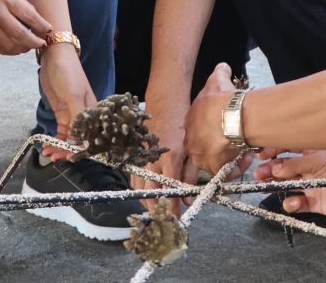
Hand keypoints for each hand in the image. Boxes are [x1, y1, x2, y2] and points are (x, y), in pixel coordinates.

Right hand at [0, 0, 50, 54]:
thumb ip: (23, 6)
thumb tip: (40, 23)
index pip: (29, 16)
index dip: (41, 26)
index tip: (49, 30)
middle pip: (20, 34)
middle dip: (35, 42)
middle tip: (42, 43)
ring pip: (10, 45)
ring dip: (23, 48)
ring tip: (30, 46)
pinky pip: (0, 49)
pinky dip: (11, 51)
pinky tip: (17, 47)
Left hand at [38, 45, 96, 160]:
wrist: (55, 57)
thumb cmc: (68, 72)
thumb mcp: (73, 94)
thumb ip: (78, 117)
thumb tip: (81, 138)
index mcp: (93, 111)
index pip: (91, 135)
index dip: (81, 149)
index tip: (69, 157)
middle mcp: (85, 116)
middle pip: (80, 139)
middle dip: (68, 151)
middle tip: (54, 157)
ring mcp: (73, 115)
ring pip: (69, 138)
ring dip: (59, 147)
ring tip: (48, 153)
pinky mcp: (63, 113)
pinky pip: (61, 132)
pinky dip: (55, 140)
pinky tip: (47, 145)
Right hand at [133, 98, 198, 213]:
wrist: (166, 103)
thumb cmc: (182, 124)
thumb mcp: (192, 148)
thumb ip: (190, 174)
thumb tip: (190, 198)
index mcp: (170, 159)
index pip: (170, 191)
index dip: (172, 208)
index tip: (175, 219)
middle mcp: (153, 161)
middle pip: (151, 194)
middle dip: (156, 210)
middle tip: (163, 221)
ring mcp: (142, 158)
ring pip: (139, 187)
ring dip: (146, 202)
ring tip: (154, 212)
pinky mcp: (136, 154)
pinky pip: (134, 177)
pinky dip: (138, 189)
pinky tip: (144, 195)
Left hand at [184, 63, 247, 176]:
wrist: (230, 117)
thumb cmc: (221, 100)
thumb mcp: (218, 80)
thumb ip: (219, 73)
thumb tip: (223, 67)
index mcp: (191, 122)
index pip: (199, 128)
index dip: (213, 127)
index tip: (226, 124)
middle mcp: (192, 142)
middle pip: (204, 147)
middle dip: (219, 144)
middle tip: (234, 138)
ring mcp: (201, 156)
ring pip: (214, 160)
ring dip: (229, 156)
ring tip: (243, 149)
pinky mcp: (213, 167)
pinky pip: (226, 171)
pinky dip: (238, 166)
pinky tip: (248, 157)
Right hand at [254, 149, 325, 217]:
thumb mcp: (319, 160)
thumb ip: (295, 165)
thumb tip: (275, 168)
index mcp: (312, 151)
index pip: (288, 147)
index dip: (273, 149)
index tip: (260, 154)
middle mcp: (310, 167)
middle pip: (283, 167)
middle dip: (269, 169)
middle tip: (259, 174)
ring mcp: (312, 184)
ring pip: (287, 185)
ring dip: (275, 185)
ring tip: (266, 186)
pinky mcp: (315, 202)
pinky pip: (297, 203)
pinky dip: (292, 203)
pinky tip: (293, 201)